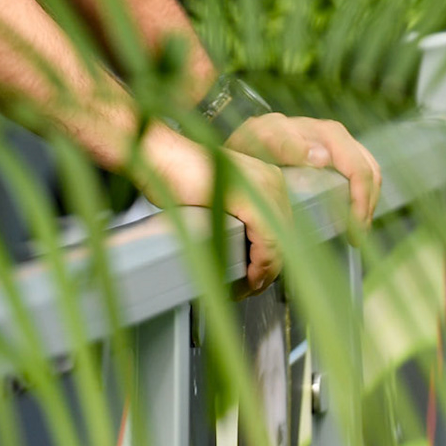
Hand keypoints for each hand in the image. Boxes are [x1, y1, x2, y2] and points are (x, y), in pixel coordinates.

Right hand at [138, 124, 292, 293]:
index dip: (272, 260)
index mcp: (267, 179)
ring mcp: (264, 186)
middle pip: (285, 236)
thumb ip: (236, 217)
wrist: (160, 157)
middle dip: (268, 270)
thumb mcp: (218, 199)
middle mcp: (271, 180)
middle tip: (248, 289)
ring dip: (264, 272)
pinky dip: (261, 264)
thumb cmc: (179, 176)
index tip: (255, 280)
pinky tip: (249, 276)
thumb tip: (246, 250)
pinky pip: (267, 240)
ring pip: (279, 242)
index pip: (282, 227)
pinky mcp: (249, 198)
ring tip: (245, 288)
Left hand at [226, 113, 381, 228]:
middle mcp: (337, 137)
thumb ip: (288, 146)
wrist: (244, 141)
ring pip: (370, 173)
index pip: (357, 168)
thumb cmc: (252, 143)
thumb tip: (324, 158)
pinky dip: (363, 196)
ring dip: (368, 203)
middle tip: (356, 236)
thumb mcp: (263, 142)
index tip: (353, 226)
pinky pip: (361, 175)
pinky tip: (352, 216)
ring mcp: (339, 146)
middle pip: (369, 172)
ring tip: (356, 232)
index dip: (360, 199)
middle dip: (367, 206)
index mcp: (325, 133)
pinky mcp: (337, 156)